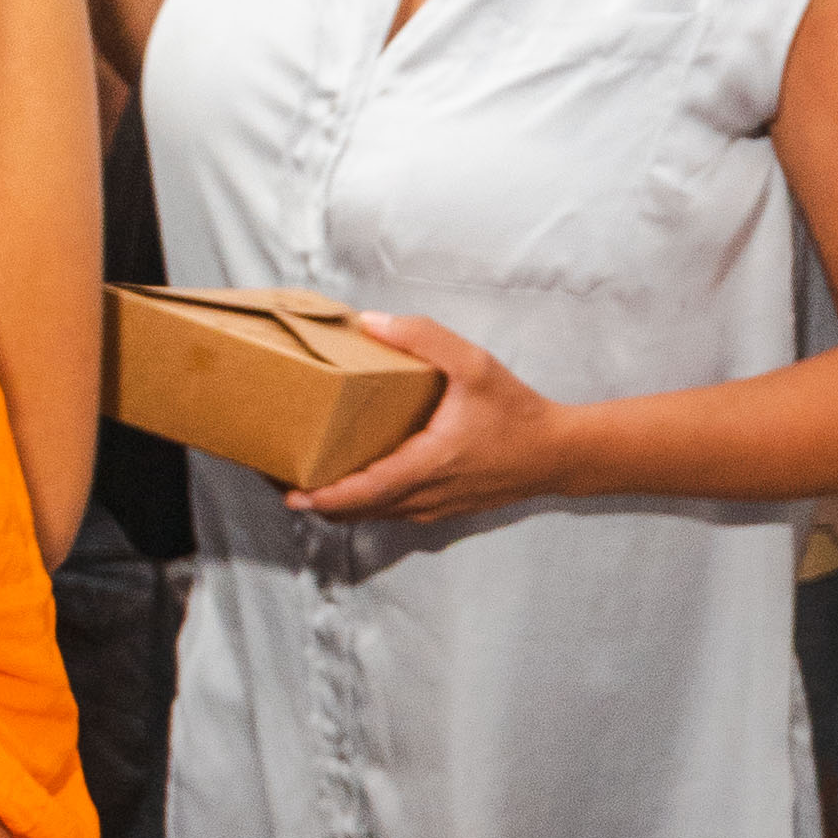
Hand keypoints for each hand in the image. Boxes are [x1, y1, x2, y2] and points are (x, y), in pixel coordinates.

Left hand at [292, 319, 572, 529]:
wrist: (557, 454)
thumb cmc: (517, 411)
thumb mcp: (474, 364)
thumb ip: (423, 338)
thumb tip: (369, 322)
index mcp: (427, 465)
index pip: (363, 493)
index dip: (322, 497)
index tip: (288, 492)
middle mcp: (424, 496)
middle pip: (356, 511)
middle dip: (315, 499)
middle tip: (280, 477)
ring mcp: (431, 508)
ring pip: (371, 515)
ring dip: (337, 503)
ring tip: (306, 477)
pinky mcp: (439, 508)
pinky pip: (389, 511)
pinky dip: (363, 501)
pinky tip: (351, 475)